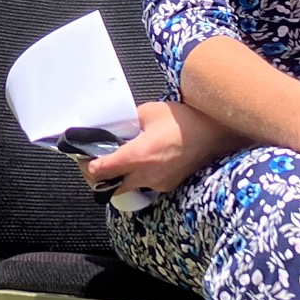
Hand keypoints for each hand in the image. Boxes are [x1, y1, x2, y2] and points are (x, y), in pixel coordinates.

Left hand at [85, 100, 233, 196]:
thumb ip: (127, 121)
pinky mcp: (168, 186)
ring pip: (127, 187)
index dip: (87, 165)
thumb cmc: (185, 120)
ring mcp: (158, 183)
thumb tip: (113, 127)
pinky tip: (141, 160)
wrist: (216, 133)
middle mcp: (147, 174)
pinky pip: (144, 185)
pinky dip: (137, 176)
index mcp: (139, 155)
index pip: (101, 170)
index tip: (83, 156)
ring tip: (118, 159)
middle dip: (97, 177)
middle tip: (95, 162)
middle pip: (109, 187)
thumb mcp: (150, 112)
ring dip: (118, 177)